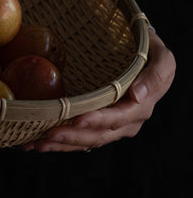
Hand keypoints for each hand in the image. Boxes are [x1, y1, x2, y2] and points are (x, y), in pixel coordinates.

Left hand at [23, 30, 175, 152]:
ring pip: (85, 142)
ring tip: (35, 144)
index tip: (77, 120)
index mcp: (139, 108)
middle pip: (97, 136)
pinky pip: (78, 137)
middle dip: (70, 137)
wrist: (140, 55)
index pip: (116, 119)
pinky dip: (58, 142)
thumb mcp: (161, 58)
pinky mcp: (96, 124)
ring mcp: (110, 126)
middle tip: (46, 136)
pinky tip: (37, 142)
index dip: (96, 121)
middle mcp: (125, 123)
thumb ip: (155, 75)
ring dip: (60, 145)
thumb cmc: (149, 52)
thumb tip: (138, 96)